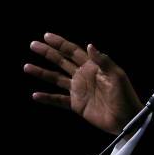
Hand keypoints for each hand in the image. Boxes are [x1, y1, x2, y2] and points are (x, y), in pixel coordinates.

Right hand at [24, 32, 143, 134]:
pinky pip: (59, 100)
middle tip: (33, 45)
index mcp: (93, 67)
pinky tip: (35, 95)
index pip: (73, 51)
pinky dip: (47, 98)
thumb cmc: (124, 95)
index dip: (60, 43)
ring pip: (56, 79)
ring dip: (42, 73)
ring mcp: (79, 90)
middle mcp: (83, 76)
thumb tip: (89, 44)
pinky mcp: (77, 105)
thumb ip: (102, 61)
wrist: (126, 118)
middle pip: (62, 61)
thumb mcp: (116, 75)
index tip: (46, 36)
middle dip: (48, 53)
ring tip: (26, 67)